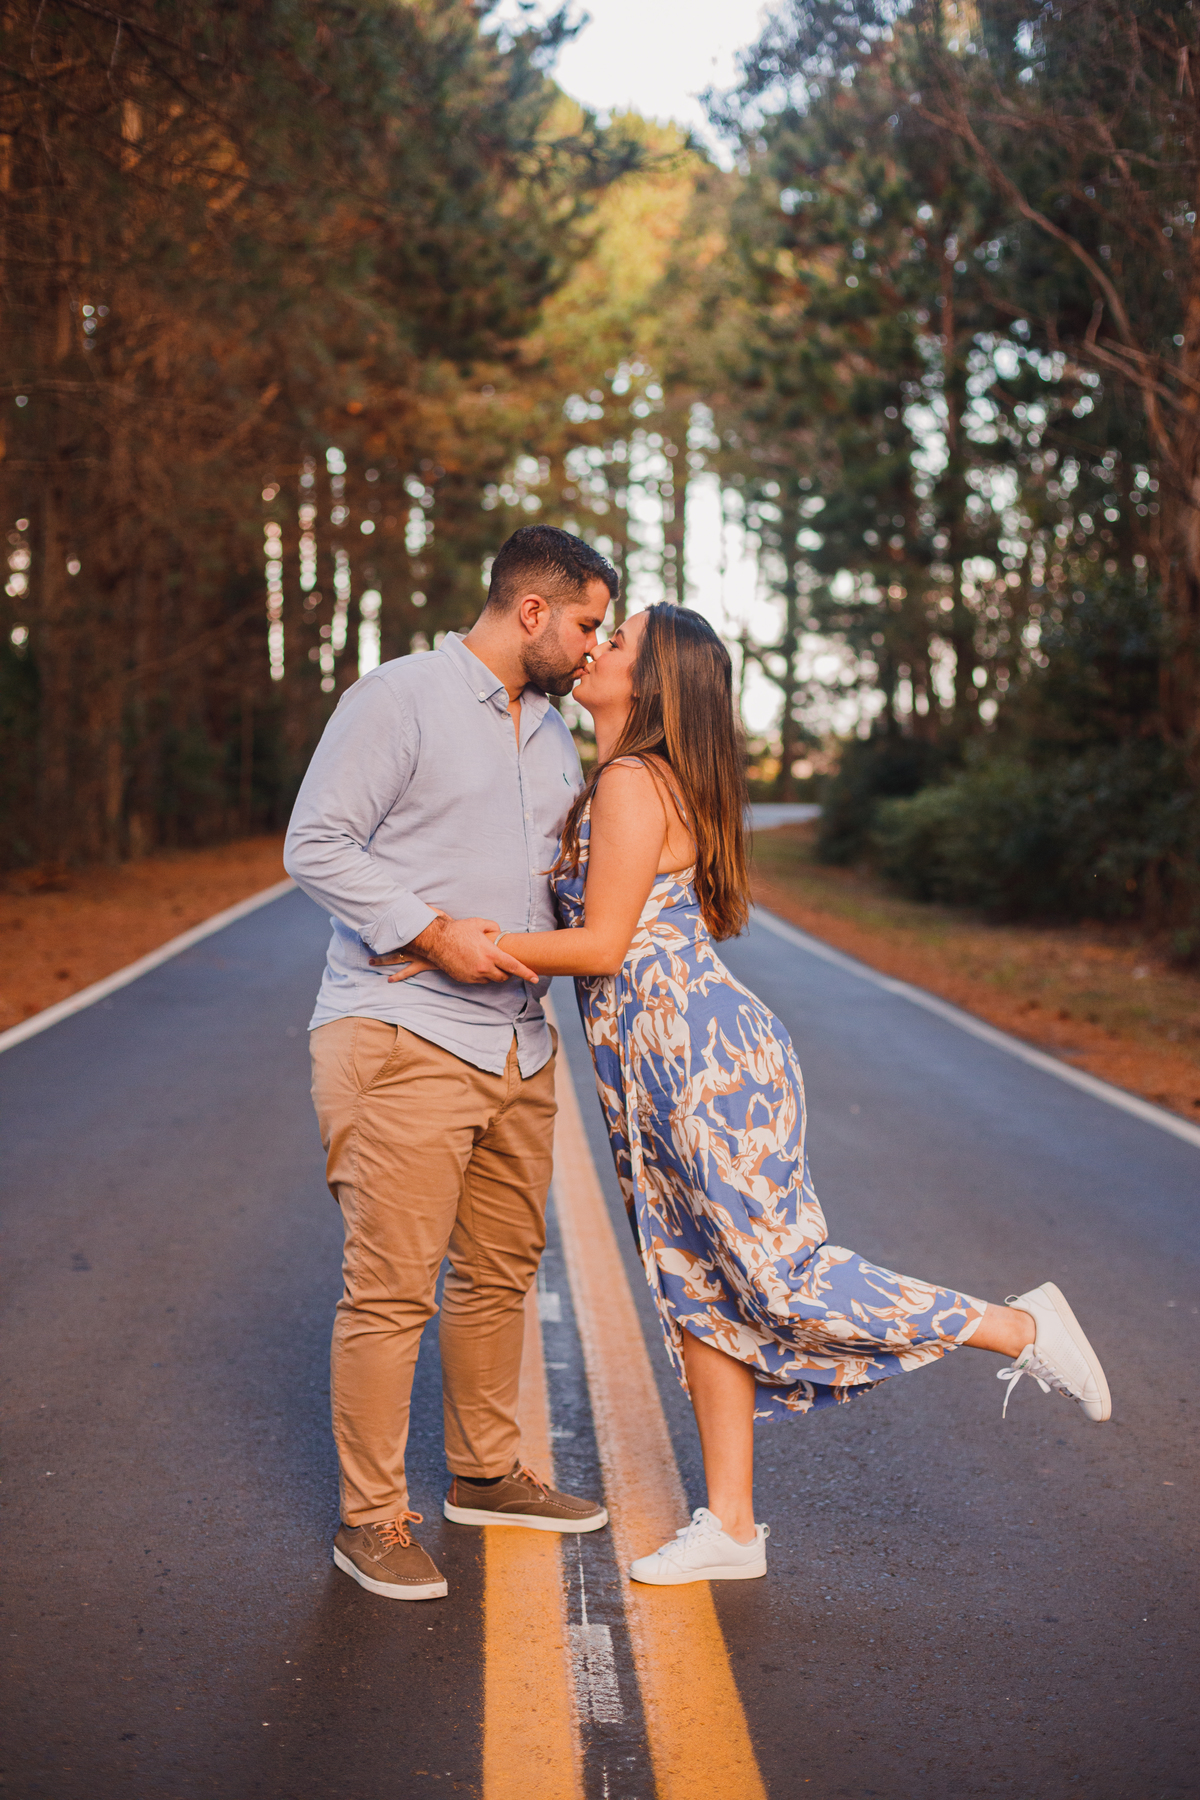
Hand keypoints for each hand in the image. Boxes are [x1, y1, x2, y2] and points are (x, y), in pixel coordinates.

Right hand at [371, 915, 536, 984]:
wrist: (436, 941)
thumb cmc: (458, 931)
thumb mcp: (479, 923)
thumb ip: (493, 927)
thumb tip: (500, 932)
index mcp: (491, 954)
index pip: (514, 967)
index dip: (527, 973)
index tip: (536, 977)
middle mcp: (484, 967)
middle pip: (504, 977)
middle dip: (508, 973)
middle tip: (506, 965)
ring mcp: (473, 975)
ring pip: (491, 979)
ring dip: (494, 973)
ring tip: (488, 962)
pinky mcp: (464, 979)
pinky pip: (478, 980)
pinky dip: (481, 975)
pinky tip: (475, 964)